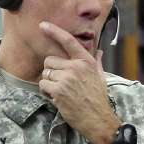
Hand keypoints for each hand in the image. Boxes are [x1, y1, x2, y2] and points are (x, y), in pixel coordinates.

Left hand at [38, 22, 119, 143]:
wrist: (98, 118)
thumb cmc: (98, 98)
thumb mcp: (100, 77)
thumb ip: (96, 62)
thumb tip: (99, 52)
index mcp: (86, 61)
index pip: (68, 41)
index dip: (54, 31)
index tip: (43, 25)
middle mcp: (76, 66)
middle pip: (50, 60)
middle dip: (51, 71)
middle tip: (60, 83)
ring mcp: (67, 78)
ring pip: (45, 74)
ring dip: (49, 83)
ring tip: (61, 92)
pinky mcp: (58, 90)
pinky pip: (43, 85)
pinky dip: (46, 92)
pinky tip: (57, 98)